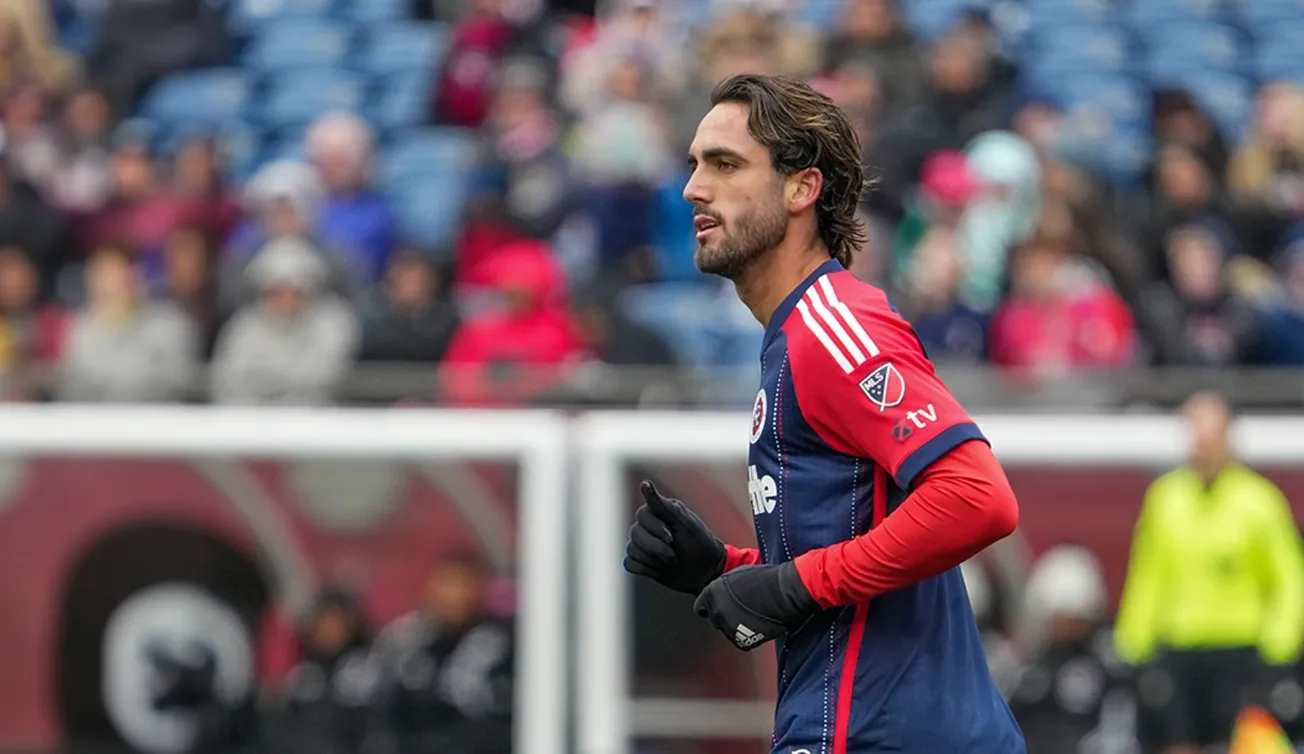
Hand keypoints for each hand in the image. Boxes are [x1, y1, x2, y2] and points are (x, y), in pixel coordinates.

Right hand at [623, 480, 725, 595]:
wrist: (707, 571)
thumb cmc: (699, 542)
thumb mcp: (684, 521)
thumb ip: (662, 504)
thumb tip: (644, 483)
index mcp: (658, 513)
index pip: (641, 515)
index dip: (655, 528)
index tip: (672, 536)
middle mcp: (648, 527)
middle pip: (634, 533)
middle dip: (656, 547)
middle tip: (674, 553)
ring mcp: (643, 546)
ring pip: (632, 549)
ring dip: (654, 559)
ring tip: (671, 560)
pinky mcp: (641, 563)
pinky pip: (630, 564)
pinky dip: (645, 568)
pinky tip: (660, 568)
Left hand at [693, 562, 819, 650]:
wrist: (784, 593)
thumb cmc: (764, 579)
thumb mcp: (737, 575)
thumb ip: (723, 587)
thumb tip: (721, 593)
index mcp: (711, 593)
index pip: (700, 607)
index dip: (711, 606)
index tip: (720, 606)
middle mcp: (716, 612)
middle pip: (715, 619)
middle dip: (725, 616)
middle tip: (741, 609)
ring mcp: (728, 628)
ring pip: (728, 631)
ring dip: (737, 626)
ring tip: (753, 615)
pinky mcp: (742, 641)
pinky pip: (741, 641)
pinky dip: (748, 636)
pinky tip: (758, 625)